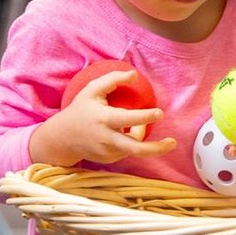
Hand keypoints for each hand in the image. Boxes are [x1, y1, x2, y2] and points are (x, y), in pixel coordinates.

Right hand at [30, 69, 176, 165]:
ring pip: (133, 146)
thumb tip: (134, 74)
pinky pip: (127, 150)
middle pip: (136, 149)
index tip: (160, 113)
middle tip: (173, 142)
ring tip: (136, 124)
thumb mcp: (92, 90)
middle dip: (156, 148)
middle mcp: (107, 139)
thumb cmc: (80, 109)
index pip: (128, 120)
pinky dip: (130, 140)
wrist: (62, 138)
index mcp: (104, 119)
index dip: (145, 117)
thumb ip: (113, 79)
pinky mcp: (109, 160)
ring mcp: (108, 152)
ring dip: (140, 135)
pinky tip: (120, 133)